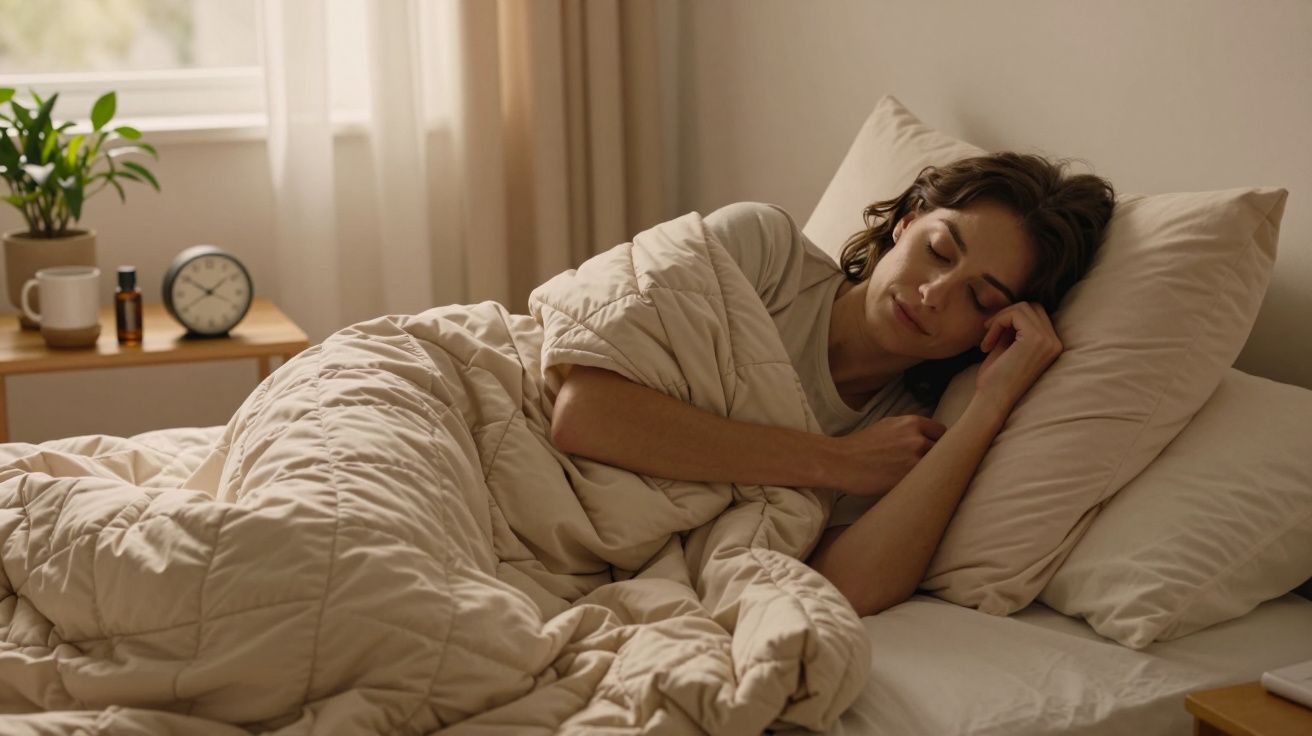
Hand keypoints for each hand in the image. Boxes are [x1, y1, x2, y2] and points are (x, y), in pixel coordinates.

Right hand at [826, 415, 946, 495]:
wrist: (840, 462)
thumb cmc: (861, 446)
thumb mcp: (888, 425)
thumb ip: (910, 430)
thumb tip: (928, 439)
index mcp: (912, 423)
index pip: (942, 432)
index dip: (940, 443)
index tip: (935, 452)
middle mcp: (917, 439)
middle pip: (945, 451)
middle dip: (938, 459)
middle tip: (929, 468)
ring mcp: (914, 460)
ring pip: (938, 468)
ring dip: (932, 474)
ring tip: (921, 479)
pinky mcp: (909, 479)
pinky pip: (926, 482)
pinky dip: (922, 485)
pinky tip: (912, 488)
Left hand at [974, 302, 1063, 415]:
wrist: (993, 402)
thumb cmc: (996, 379)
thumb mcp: (1008, 348)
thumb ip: (1014, 329)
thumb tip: (1011, 308)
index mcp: (1052, 346)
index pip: (1036, 315)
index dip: (1011, 318)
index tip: (992, 334)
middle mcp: (1055, 342)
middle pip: (1032, 307)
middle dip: (1006, 315)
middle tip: (987, 333)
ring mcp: (1048, 340)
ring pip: (1023, 307)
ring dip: (999, 320)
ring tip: (987, 342)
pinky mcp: (1035, 339)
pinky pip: (1014, 314)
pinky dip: (997, 323)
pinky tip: (987, 345)